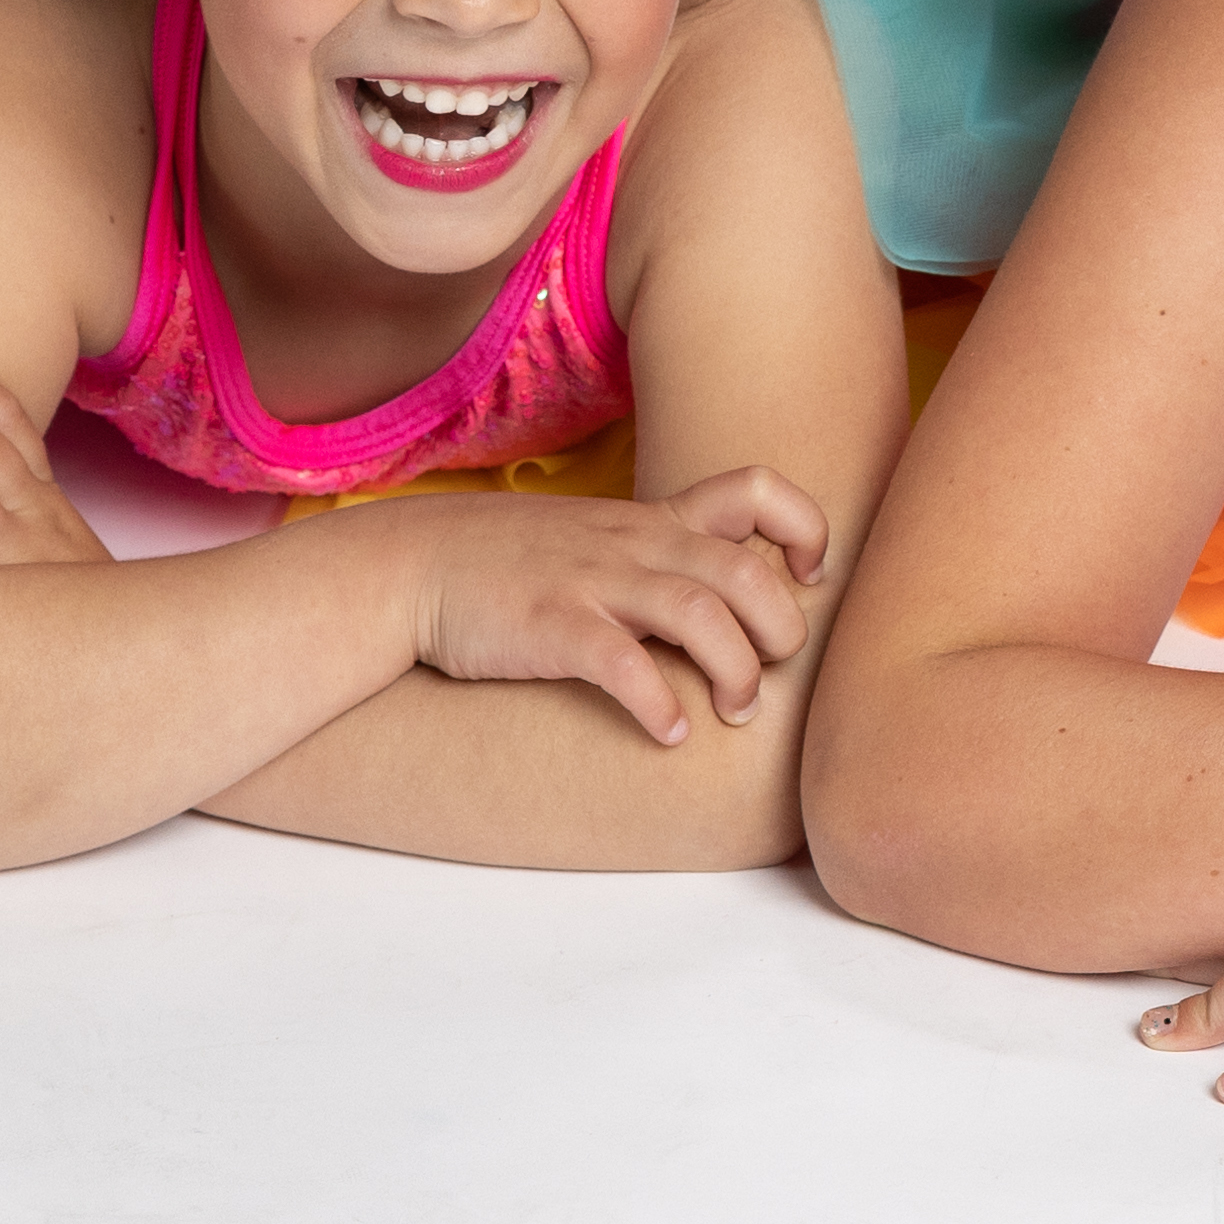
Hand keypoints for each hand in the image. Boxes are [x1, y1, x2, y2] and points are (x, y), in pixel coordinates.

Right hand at [392, 471, 833, 746]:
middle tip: (772, 672)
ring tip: (734, 714)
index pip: (756, 490)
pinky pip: (623, 663)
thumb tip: (727, 603)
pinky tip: (670, 733)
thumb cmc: (512, 562)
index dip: (804, 529)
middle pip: (746, 569)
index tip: (810, 578)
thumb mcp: (598, 538)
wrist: (413, 564)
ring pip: (698, 612)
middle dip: (781, 626)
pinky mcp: (552, 625)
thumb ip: (660, 556)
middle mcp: (634, 544)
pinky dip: (659, 703)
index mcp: (653, 521)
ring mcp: (593, 582)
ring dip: (735, 671)